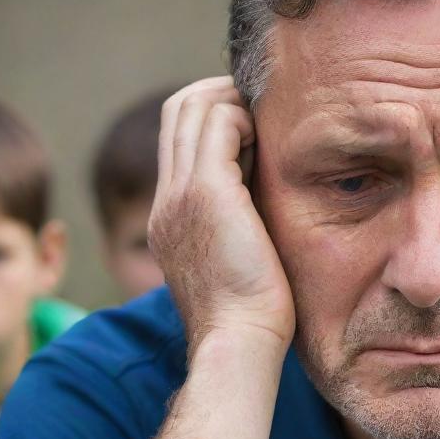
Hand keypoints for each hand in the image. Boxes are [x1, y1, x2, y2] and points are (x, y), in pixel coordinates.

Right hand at [149, 77, 294, 354]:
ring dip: (234, 101)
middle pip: (178, 112)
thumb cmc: (251, 319)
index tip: (255, 125)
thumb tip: (266, 214)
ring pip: (193, 107)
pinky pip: (219, 123)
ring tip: (270, 118)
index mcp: (169, 218)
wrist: (237, 342)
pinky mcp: (206, 192)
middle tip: (264, 108)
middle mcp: (166, 199)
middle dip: (221, 96)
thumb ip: (240, 232)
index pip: (179, 140)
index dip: (214, 118)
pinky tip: (272, 135)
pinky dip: (245, 116)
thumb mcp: (235, 268)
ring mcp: (180, 193)